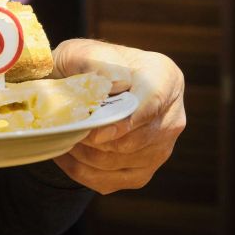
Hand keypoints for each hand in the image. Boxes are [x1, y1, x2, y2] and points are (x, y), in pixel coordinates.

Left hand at [50, 38, 185, 193]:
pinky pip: (111, 181)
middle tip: (67, 131)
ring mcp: (160, 147)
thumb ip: (98, 63)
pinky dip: (82, 171)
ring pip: (121, 162)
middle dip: (97, 140)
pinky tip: (65, 154)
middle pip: (137, 140)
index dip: (125, 121)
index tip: (95, 132)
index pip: (154, 103)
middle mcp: (171, 116)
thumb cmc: (82, 65)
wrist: (80, 85)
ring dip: (85, 155)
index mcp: (165, 77)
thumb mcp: (83, 53)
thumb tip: (117, 82)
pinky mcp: (142, 171)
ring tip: (63, 138)